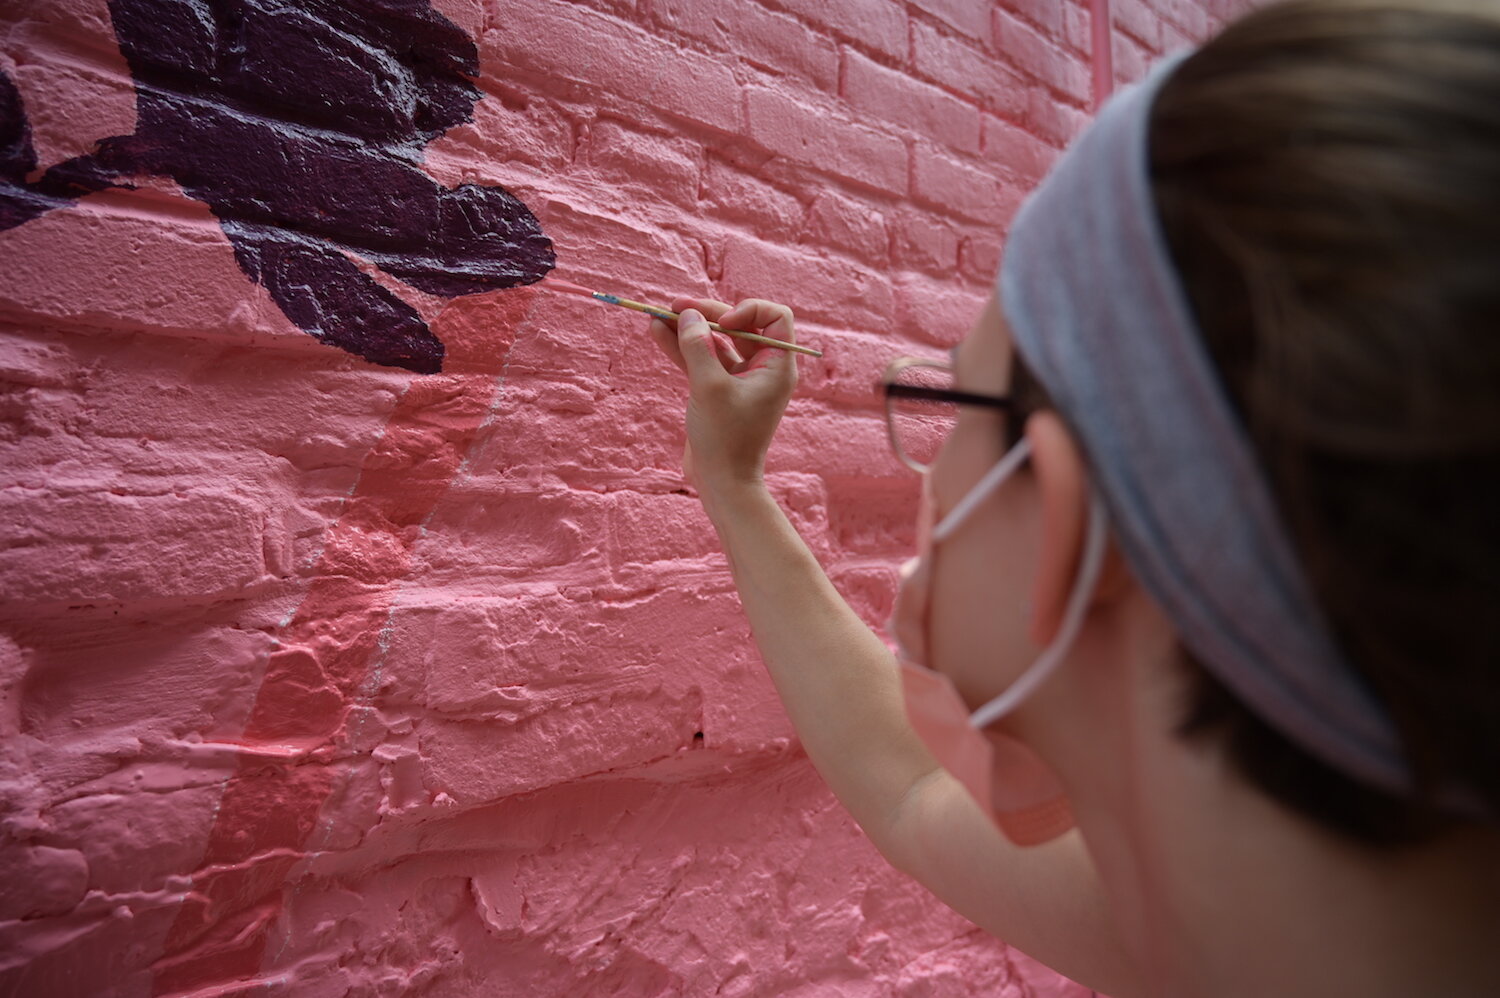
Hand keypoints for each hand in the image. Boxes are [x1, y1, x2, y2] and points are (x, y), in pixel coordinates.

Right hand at [648, 297, 798, 494]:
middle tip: (674, 306)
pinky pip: (701, 361)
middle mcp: (762, 369)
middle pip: (738, 325)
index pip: (775, 317)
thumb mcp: (709, 388)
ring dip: (688, 329)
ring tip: (657, 316)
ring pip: (715, 342)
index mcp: (777, 366)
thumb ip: (698, 348)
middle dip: (707, 313)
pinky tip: (657, 333)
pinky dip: (682, 349)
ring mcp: (739, 380)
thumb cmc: (725, 439)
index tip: (723, 324)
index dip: (749, 310)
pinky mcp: (718, 391)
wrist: (722, 484)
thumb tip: (688, 315)